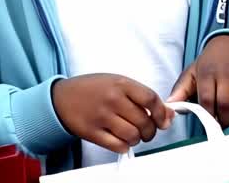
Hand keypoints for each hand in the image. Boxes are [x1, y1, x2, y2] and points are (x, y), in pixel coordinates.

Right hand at [52, 74, 173, 154]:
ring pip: (133, 136)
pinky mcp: (93, 132)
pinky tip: (120, 140)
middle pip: (144, 121)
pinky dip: (124, 146)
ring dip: (137, 139)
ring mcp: (102, 116)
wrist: (61, 98)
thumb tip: (168, 114)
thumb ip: (141, 96)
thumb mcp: (116, 83)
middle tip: (146, 130)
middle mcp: (112, 99)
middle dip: (150, 131)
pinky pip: (118, 146)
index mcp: (120, 83)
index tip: (163, 121)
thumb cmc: (91, 89)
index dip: (162, 113)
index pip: (151, 99)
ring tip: (132, 135)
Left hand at [168, 34, 228, 126]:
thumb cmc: (210, 63)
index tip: (210, 121)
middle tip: (222, 124)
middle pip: (225, 105)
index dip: (209, 115)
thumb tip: (170, 105)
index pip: (208, 101)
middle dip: (223, 120)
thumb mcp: (193, 72)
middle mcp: (227, 73)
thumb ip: (181, 90)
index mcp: (208, 72)